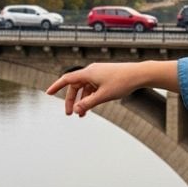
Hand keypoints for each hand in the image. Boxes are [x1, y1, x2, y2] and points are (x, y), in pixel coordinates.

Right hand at [45, 61, 177, 116]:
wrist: (139, 74)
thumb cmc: (122, 82)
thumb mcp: (104, 96)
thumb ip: (89, 103)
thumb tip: (77, 110)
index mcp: (88, 73)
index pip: (67, 79)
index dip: (56, 87)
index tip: (48, 93)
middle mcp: (91, 71)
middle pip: (75, 86)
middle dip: (71, 100)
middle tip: (70, 114)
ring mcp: (98, 74)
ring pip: (84, 88)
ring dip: (82, 101)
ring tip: (82, 115)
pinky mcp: (104, 77)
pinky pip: (92, 87)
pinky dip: (90, 97)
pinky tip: (91, 107)